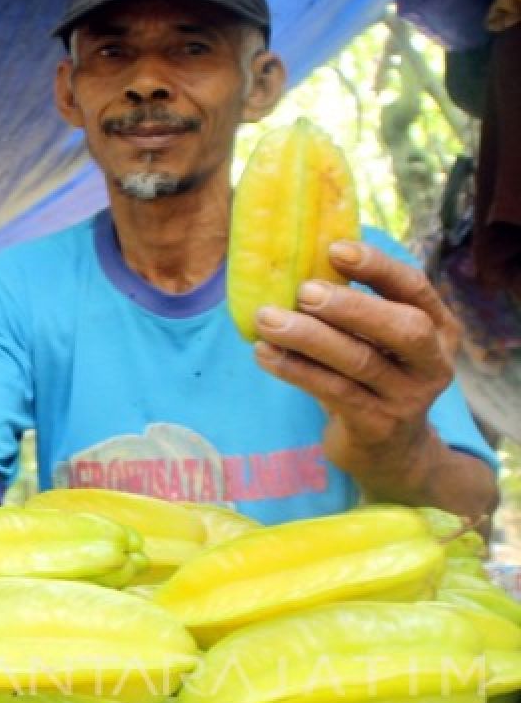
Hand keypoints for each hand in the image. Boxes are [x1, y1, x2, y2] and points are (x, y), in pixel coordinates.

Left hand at [251, 240, 461, 493]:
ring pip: (360, 361)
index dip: (378, 266)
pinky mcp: (377, 426)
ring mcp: (408, 399)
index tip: (335, 248)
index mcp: (438, 329)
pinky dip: (295, 370)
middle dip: (351, 306)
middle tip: (304, 290)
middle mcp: (432, 363)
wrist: (390, 454)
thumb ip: (352, 311)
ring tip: (266, 319)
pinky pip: (334, 392)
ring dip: (308, 337)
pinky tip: (264, 354)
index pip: (414, 289)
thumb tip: (290, 264)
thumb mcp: (376, 343)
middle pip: (402, 327)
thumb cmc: (371, 380)